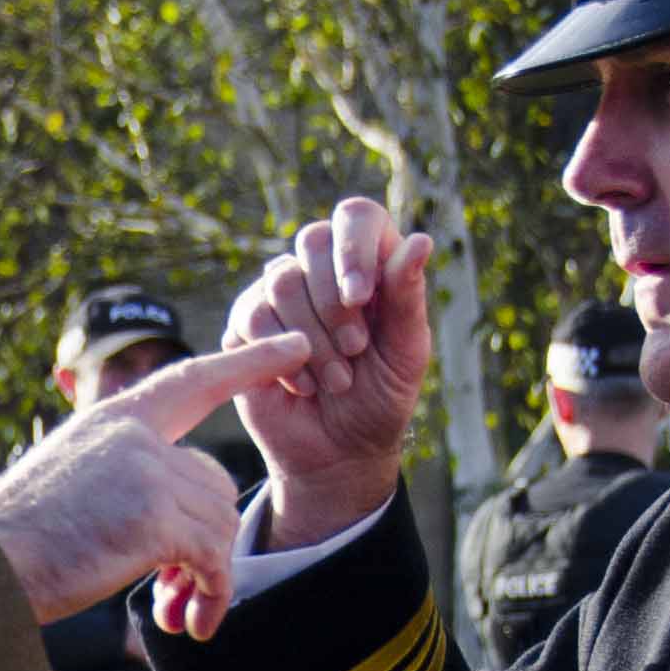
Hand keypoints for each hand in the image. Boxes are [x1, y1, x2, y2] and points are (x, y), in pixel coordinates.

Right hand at [0, 336, 299, 622]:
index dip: (249, 362)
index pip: (193, 380)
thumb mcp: (74, 484)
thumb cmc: (18, 542)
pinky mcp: (151, 516)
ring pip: (220, 524)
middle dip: (208, 545)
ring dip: (207, 578)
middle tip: (182, 594)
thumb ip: (131, 479)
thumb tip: (198, 524)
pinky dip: (210, 597)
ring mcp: (144, 470)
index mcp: (113, 420)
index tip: (297, 345)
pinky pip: (212, 559)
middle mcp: (133, 434)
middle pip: (216, 485)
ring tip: (178, 612)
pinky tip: (190, 623)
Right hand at [213, 196, 433, 560]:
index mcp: (366, 263)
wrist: (339, 453)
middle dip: (335, 301)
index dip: (355, 248)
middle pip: (312, 239)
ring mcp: (279, 296)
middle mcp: (320, 270)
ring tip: (336, 379)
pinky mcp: (246, 327)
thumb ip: (409, 296)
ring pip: (281, 279)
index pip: (356, 216)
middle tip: (356, 351)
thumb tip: (422, 239)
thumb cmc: (381, 398)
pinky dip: (281, 353)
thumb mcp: (407, 352)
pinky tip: (303, 385)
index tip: (362, 297)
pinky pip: (251, 315)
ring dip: (313, 336)